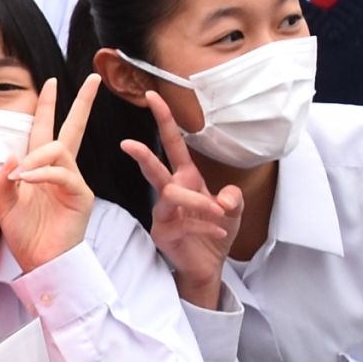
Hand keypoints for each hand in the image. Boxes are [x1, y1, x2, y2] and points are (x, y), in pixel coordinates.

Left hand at [0, 77, 100, 273]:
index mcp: (41, 169)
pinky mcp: (80, 195)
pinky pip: (63, 173)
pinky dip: (43, 173)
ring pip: (59, 148)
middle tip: (93, 79)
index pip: (46, 130)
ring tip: (21, 176)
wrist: (40, 263)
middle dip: (82, 103)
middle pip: (73, 128)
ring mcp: (73, 182)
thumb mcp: (4, 206)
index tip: (50, 83)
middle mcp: (60, 171)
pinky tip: (27, 180)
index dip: (47, 107)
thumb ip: (4, 180)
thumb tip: (11, 155)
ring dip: (36, 156)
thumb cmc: (26, 236)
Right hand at [117, 121, 242, 305]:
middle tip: (128, 144)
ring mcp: (163, 214)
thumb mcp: (234, 210)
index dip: (164, 119)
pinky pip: (184, 223)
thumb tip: (225, 199)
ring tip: (219, 212)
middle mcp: (170, 192)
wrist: (208, 265)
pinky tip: (221, 229)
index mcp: (186, 177)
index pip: (172, 143)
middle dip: (142, 155)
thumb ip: (234, 198)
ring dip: (198, 202)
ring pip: (171, 196)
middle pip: (154, 169)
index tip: (153, 96)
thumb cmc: (215, 232)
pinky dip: (207, 226)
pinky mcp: (163, 233)